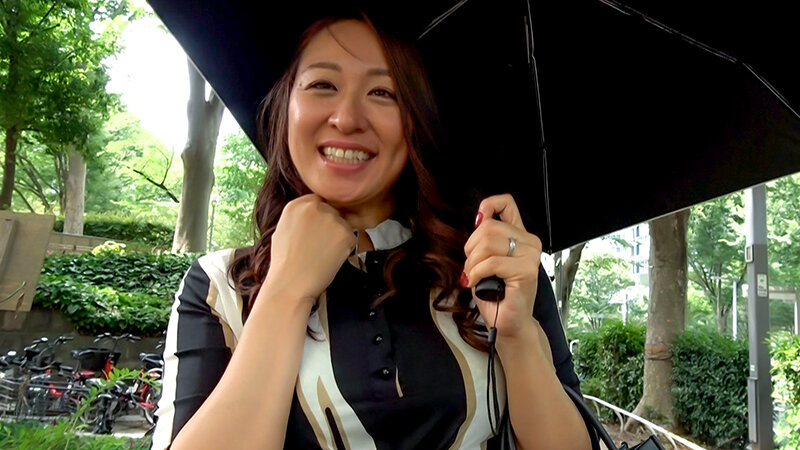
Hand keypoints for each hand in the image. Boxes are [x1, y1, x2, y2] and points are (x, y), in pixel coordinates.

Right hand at [263, 194, 355, 301]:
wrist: (292, 282)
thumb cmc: (284, 263)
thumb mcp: (282, 231)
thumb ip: (298, 218)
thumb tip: (311, 216)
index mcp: (296, 205)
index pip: (316, 201)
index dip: (319, 216)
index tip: (317, 229)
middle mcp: (314, 207)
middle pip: (331, 210)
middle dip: (329, 225)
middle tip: (321, 245)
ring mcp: (331, 219)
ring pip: (342, 224)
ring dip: (338, 237)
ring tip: (323, 254)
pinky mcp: (345, 232)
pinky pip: (351, 237)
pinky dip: (345, 248)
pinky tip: (331, 258)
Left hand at [463, 194, 542, 340]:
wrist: (508, 323)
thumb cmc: (496, 296)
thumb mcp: (484, 260)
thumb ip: (485, 240)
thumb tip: (478, 221)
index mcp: (519, 236)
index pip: (506, 204)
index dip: (488, 205)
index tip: (477, 221)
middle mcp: (528, 242)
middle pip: (489, 227)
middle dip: (471, 248)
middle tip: (472, 267)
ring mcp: (530, 256)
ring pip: (488, 243)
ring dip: (473, 263)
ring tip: (475, 276)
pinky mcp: (526, 271)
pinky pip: (491, 262)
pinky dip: (477, 273)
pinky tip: (477, 282)